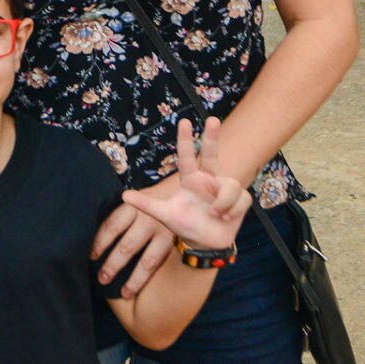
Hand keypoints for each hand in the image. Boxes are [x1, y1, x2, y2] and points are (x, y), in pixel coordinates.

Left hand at [119, 117, 250, 252]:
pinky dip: (232, 210)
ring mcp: (225, 187)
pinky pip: (240, 198)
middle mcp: (208, 179)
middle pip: (211, 153)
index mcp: (191, 179)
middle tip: (212, 119)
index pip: (187, 156)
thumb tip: (124, 196)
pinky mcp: (240, 198)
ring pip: (230, 185)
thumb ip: (146, 204)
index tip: (183, 121)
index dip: (185, 139)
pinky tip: (226, 218)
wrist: (205, 244)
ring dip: (223, 203)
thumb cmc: (185, 226)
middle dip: (212, 136)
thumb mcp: (164, 215)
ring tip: (216, 214)